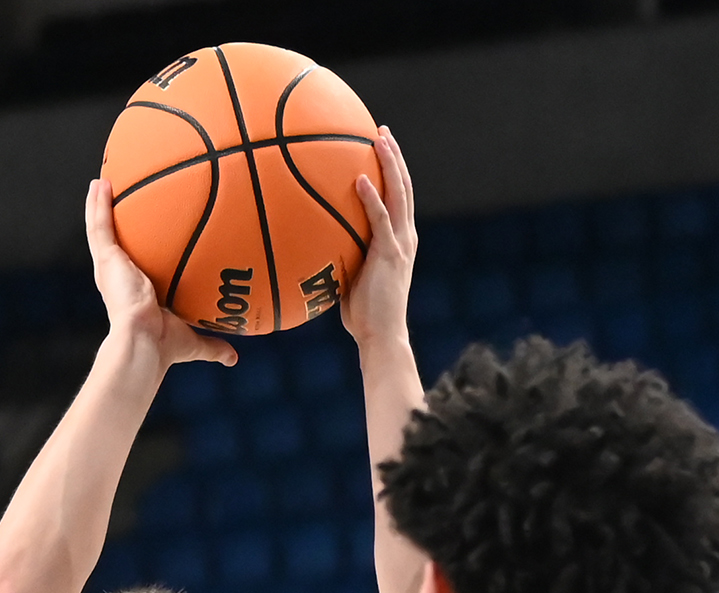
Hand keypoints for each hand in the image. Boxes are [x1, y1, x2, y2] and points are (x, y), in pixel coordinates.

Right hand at [86, 178, 235, 369]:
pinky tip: (101, 182)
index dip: (133, 252)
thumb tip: (234, 358)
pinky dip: (98, 204)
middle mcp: (118, 278)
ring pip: (100, 229)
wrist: (143, 344)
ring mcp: (109, 268)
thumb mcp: (193, 340)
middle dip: (114, 221)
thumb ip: (212, 345)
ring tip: (101, 182)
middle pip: (113, 243)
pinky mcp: (106, 260)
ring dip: (99, 205)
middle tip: (116, 198)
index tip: (141, 236)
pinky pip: (100, 226)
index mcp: (133, 293)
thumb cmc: (163, 347)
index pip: (133, 266)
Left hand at [340, 126, 418, 352]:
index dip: (392, 170)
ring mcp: (401, 244)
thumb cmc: (362, 314)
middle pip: (404, 187)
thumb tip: (312, 240)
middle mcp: (405, 237)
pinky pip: (381, 220)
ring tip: (378, 139)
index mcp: (400, 240)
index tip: (379, 147)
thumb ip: (341, 254)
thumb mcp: (350, 276)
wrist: (381, 336)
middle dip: (393, 156)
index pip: (399, 198)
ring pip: (399, 194)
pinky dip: (373, 198)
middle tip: (380, 131)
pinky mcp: (390, 255)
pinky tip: (361, 179)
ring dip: (390, 164)